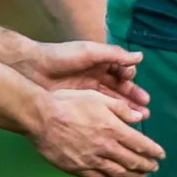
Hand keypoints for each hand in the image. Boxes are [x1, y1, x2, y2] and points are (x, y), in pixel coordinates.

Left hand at [18, 40, 149, 108]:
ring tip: (141, 118)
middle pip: (121, 89)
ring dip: (128, 109)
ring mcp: (89, 92)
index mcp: (102, 63)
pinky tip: (122, 123)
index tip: (133, 82)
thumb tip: (140, 57)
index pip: (122, 71)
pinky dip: (113, 116)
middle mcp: (98, 77)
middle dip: (134, 99)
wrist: (31, 69)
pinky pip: (101, 110)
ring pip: (114, 101)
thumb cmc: (62, 57)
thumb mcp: (90, 52)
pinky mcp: (81, 104)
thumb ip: (114, 54)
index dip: (130, 78)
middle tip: (146, 110)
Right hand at [30, 88, 163, 176]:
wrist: (40, 117)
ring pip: (119, 172)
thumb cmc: (68, 103)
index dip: (154, 151)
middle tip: (154, 167)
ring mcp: (91, 160)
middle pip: (133, 161)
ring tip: (141, 175)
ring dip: (133, 175)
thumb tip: (140, 116)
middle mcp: (105, 147)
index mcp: (113, 129)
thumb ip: (122, 109)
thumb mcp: (99, 98)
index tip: (161, 155)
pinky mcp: (77, 168)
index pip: (141, 144)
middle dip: (147, 165)